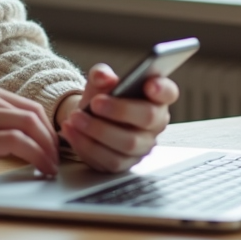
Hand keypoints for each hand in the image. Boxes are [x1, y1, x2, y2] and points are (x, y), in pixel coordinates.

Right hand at [0, 80, 59, 178]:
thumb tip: (13, 139)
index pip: (27, 104)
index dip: (46, 126)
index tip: (52, 145)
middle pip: (35, 113)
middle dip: (52, 138)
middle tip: (57, 158)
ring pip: (32, 125)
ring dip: (48, 149)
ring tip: (50, 167)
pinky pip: (19, 144)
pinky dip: (36, 156)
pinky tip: (38, 169)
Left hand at [56, 63, 178, 172]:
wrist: (89, 118)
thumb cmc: (102, 97)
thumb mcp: (99, 82)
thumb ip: (101, 75)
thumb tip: (102, 76)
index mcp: (155, 97)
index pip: (168, 92)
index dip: (162, 88)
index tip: (149, 84)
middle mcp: (155, 123)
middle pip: (148, 118)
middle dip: (119, 110)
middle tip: (96, 103)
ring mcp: (143, 146)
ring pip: (128, 143)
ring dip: (98, 130)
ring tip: (76, 117)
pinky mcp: (125, 163)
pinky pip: (110, 160)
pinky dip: (87, 145)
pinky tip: (72, 131)